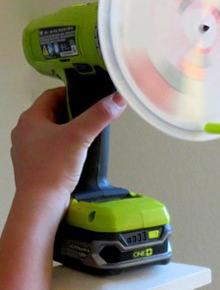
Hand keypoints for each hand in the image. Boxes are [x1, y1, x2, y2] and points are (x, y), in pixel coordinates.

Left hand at [10, 87, 126, 208]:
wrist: (40, 204)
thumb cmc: (52, 168)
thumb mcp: (80, 136)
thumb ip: (99, 115)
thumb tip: (117, 99)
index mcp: (30, 119)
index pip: (52, 95)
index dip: (72, 92)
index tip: (89, 95)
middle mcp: (24, 132)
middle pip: (52, 112)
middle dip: (73, 112)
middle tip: (92, 114)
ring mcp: (27, 150)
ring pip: (51, 130)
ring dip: (69, 129)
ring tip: (87, 134)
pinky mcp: (34, 165)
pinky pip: (50, 148)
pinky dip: (64, 146)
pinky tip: (77, 153)